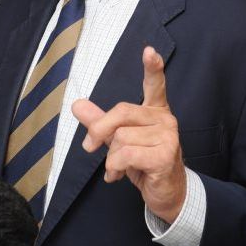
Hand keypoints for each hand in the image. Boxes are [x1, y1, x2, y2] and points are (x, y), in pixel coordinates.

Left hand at [72, 46, 186, 223]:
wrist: (166, 194)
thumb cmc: (143, 162)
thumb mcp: (117, 140)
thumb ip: (99, 122)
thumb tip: (76, 105)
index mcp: (155, 110)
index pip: (155, 84)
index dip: (152, 67)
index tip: (148, 51)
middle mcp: (165, 119)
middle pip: (120, 111)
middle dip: (99, 130)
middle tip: (89, 147)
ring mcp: (168, 136)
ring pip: (121, 137)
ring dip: (111, 157)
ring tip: (119, 167)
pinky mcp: (165, 155)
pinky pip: (126, 154)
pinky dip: (114, 167)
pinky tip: (118, 175)